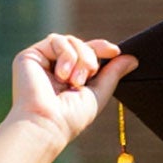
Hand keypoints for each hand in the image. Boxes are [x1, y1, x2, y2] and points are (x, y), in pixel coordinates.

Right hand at [6, 35, 131, 153]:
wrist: (48, 122)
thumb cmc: (72, 116)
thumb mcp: (99, 93)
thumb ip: (113, 74)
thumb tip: (132, 58)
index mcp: (71, 76)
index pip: (88, 53)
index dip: (102, 48)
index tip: (115, 51)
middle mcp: (56, 67)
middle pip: (81, 44)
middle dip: (91, 57)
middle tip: (89, 75)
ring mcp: (43, 60)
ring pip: (70, 40)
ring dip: (80, 58)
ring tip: (75, 81)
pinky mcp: (30, 55)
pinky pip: (56, 40)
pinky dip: (66, 55)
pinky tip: (62, 75)